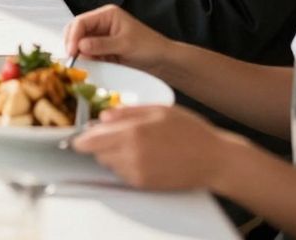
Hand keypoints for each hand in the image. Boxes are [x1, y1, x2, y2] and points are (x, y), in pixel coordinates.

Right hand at [64, 4, 172, 73]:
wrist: (162, 61)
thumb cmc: (148, 47)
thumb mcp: (125, 45)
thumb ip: (101, 45)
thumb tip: (80, 46)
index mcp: (106, 15)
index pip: (81, 21)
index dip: (73, 36)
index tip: (71, 52)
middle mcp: (101, 23)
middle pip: (76, 30)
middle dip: (72, 43)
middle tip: (72, 59)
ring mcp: (100, 36)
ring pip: (79, 42)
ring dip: (78, 52)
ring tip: (80, 63)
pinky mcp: (102, 49)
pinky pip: (87, 53)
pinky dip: (85, 59)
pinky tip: (89, 65)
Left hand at [72, 105, 234, 190]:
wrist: (215, 160)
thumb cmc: (190, 131)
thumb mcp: (159, 110)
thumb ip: (127, 112)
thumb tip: (103, 117)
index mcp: (132, 131)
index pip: (90, 141)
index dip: (82, 139)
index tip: (80, 137)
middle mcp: (131, 154)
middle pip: (97, 154)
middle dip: (100, 145)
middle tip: (117, 136)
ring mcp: (137, 172)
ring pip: (109, 165)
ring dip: (113, 156)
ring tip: (137, 146)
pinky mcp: (144, 184)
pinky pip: (123, 176)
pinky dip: (126, 167)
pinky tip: (145, 157)